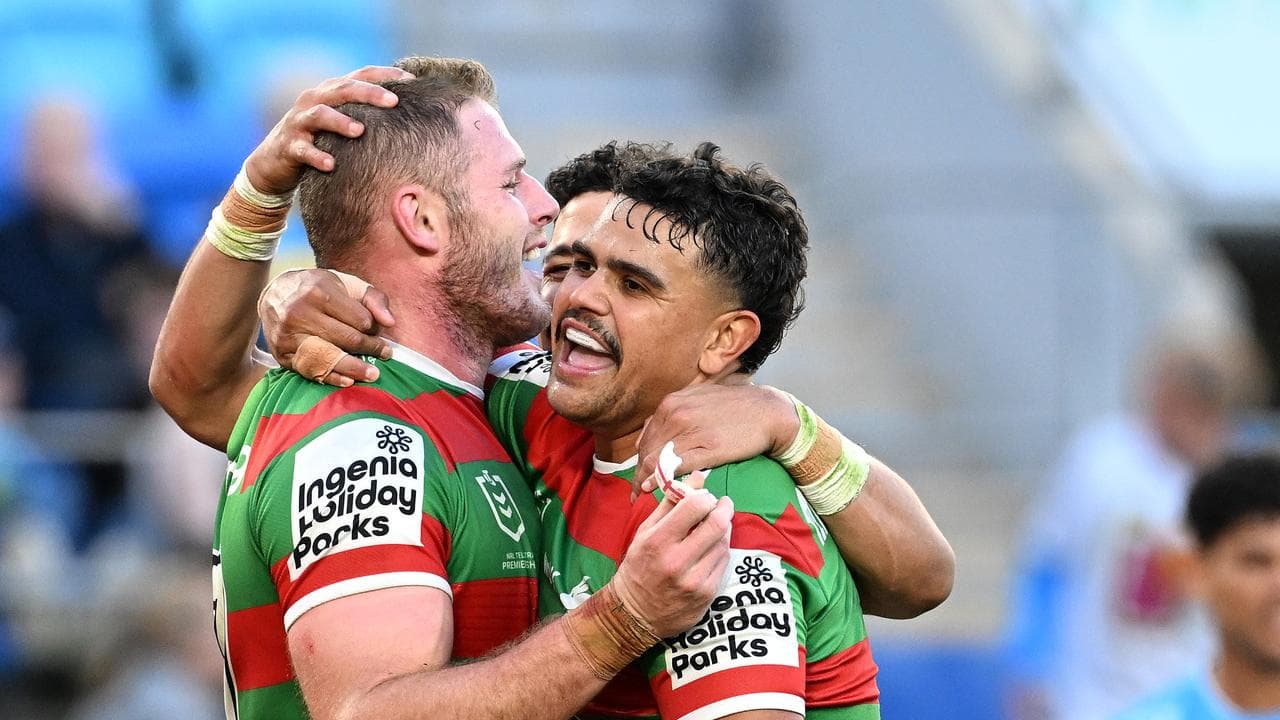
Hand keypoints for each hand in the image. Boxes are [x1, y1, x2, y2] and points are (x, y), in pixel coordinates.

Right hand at [244, 65, 412, 194]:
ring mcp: (299, 122)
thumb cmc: (319, 140)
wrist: (274, 162)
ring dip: (340, 121)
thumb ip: (367, 113)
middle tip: (394, 101)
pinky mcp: (288, 146)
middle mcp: (314, 100)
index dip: (385, 75)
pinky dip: (316, 156)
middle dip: (369, 93)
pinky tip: (331, 165)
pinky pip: (303, 150)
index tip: (412, 81)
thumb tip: (410, 114)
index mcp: (330, 92)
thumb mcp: (342, 122)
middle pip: (342, 90)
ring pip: (320, 115)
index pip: (360, 75)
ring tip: (359, 131)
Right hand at [259, 268, 394, 385]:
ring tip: (373, 374)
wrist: (275, 294)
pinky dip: (331, 378)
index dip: (374, 329)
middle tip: (386, 354)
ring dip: (354, 368)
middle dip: (371, 349)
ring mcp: (288, 335)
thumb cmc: (318, 289)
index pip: (360, 320)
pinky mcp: (282, 353)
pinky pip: (310, 370)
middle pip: (347, 339)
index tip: (378, 332)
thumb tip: (390, 323)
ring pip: (329, 357)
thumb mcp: (346, 283)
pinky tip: (348, 381)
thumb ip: (373, 298)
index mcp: (319, 292)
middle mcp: (300, 313)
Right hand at [610, 481, 732, 637]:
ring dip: (723, 530)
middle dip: (724, 508)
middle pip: (716, 524)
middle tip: (722, 505)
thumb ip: (671, 504)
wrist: (635, 614)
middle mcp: (676, 561)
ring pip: (723, 543)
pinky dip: (721, 551)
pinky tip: (711, 549)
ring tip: (713, 528)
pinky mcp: (706, 595)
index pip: (694, 506)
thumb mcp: (645, 532)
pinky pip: (724, 563)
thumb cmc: (639, 567)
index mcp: (657, 541)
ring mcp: (694, 580)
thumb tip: (697, 478)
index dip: (705, 496)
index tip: (705, 497)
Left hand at [633, 384, 798, 495]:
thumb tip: (651, 429)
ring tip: (642, 495)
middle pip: (646, 449)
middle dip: (639, 471)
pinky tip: (654, 488)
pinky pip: (675, 466)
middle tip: (637, 490)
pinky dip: (660, 479)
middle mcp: (675, 414)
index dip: (639, 457)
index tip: (639, 473)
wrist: (767, 411)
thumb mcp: (698, 399)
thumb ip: (674, 412)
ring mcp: (690, 431)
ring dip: (646, 479)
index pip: (646, 436)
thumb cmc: (734, 406)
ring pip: (656, 459)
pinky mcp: (706, 448)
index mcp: (671, 403)